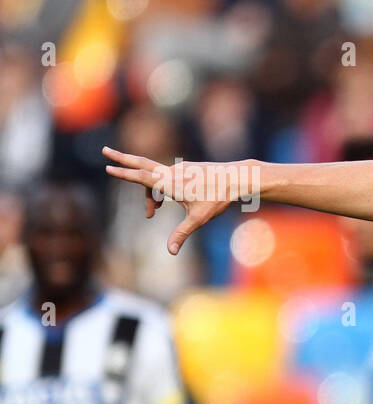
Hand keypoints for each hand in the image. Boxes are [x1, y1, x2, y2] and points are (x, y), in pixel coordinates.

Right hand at [102, 147, 244, 254]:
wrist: (237, 178)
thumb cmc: (218, 198)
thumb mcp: (199, 219)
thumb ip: (182, 234)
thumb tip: (171, 252)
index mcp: (170, 183)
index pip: (141, 177)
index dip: (123, 173)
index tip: (107, 167)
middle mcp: (171, 172)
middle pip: (141, 163)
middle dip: (122, 159)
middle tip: (104, 150)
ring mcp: (179, 168)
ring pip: (155, 178)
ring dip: (149, 194)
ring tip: (152, 214)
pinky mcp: (186, 168)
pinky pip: (167, 177)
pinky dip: (160, 189)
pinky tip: (166, 202)